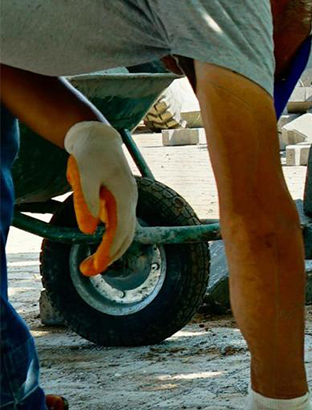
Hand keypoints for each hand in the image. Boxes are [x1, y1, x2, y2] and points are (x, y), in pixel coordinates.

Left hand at [64, 121, 137, 275]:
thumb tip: (91, 231)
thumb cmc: (90, 155)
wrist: (98, 138)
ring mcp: (126, 200)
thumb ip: (87, 202)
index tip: (93, 267)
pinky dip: (112, 239)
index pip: (120, 232)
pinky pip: (120, 224)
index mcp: (125, 196)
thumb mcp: (84, 176)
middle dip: (110, 256)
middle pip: (127, 236)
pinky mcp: (119, 200)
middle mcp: (130, 200)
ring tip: (93, 263)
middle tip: (89, 271)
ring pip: (125, 231)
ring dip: (111, 250)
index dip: (108, 252)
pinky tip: (101, 245)